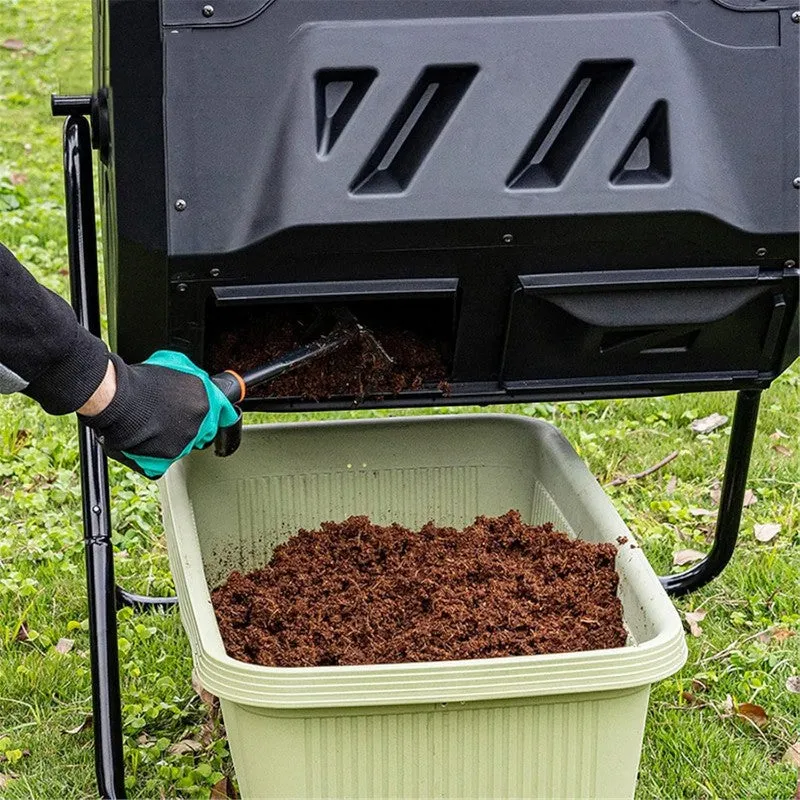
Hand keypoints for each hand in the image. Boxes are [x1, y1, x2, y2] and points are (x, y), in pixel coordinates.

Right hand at [80, 351, 238, 478]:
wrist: (116, 400)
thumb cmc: (140, 382)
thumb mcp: (175, 368)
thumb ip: (194, 379)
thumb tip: (201, 383)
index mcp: (204, 402)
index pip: (223, 412)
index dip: (218, 412)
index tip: (216, 415)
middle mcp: (199, 424)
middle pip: (205, 430)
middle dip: (193, 424)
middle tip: (171, 417)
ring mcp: (185, 442)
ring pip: (186, 444)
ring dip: (175, 437)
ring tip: (154, 424)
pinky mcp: (168, 456)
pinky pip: (168, 457)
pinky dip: (159, 450)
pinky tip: (148, 437)